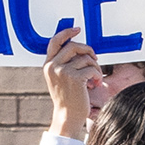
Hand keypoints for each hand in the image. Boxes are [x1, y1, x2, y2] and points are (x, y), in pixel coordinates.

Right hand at [41, 21, 97, 136]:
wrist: (67, 116)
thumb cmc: (67, 98)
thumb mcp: (59, 78)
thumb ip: (64, 63)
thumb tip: (79, 48)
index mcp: (48, 65)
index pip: (55, 41)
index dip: (66, 33)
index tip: (77, 29)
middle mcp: (53, 66)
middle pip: (74, 46)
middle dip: (88, 51)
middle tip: (95, 59)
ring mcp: (63, 71)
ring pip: (86, 58)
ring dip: (95, 67)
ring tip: (94, 78)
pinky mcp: (75, 78)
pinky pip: (92, 68)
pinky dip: (97, 75)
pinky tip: (95, 84)